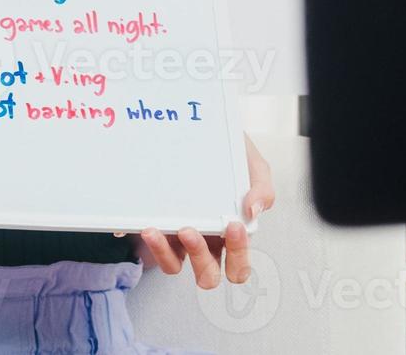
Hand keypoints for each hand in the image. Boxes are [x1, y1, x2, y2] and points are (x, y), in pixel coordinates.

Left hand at [124, 136, 275, 287]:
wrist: (205, 129)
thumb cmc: (232, 153)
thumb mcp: (254, 166)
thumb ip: (263, 189)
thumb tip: (252, 211)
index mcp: (232, 234)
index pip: (238, 265)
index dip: (237, 255)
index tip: (232, 225)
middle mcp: (207, 241)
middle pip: (206, 275)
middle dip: (199, 260)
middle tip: (190, 230)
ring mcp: (180, 235)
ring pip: (173, 265)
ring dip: (165, 253)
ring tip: (157, 229)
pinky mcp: (159, 223)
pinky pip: (150, 242)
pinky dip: (145, 240)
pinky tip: (143, 225)